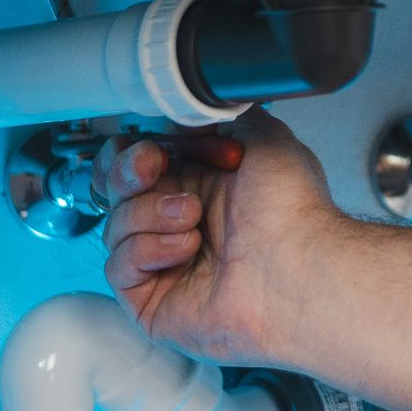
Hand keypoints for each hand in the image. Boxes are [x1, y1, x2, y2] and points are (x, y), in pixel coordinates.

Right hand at [92, 107, 342, 365]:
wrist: (297, 263)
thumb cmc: (290, 210)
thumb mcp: (265, 137)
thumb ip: (224, 115)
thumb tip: (192, 110)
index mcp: (199, 185)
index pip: (136, 166)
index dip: (128, 153)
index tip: (146, 147)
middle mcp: (178, 222)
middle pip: (115, 193)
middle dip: (127, 172)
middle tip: (151, 167)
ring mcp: (164, 263)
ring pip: (114, 227)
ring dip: (150, 213)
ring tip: (193, 217)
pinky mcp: (152, 300)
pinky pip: (118, 267)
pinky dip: (148, 250)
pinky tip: (186, 249)